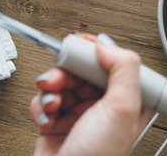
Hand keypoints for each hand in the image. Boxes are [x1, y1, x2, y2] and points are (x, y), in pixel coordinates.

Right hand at [29, 34, 146, 155]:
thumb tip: (108, 44)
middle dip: (65, 72)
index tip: (82, 45)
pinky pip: (43, 100)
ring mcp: (78, 115)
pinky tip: (46, 118)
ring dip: (50, 89)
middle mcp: (103, 108)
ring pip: (59, 83)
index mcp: (126, 102)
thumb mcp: (122, 110)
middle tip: (58, 77)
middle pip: (80, 70)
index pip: (113, 64)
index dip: (96, 52)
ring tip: (51, 102)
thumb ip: (123, 69)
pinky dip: (40, 106)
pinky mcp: (55, 122)